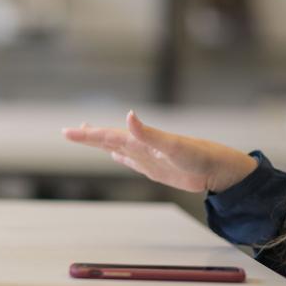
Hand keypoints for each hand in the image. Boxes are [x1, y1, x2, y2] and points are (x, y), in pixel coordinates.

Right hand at [62, 111, 258, 192]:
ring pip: (117, 148)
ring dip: (100, 142)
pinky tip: (114, 154)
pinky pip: (131, 161)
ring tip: (86, 135)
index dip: (87, 134)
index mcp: (141, 140)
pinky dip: (119, 157)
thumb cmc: (198, 156)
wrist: (218, 169)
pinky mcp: (155, 168)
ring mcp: (147, 156)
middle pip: (108, 139)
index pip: (107, 135)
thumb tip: (128, 115)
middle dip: (88, 137)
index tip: (68, 132)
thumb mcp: (172, 145)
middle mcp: (141, 146)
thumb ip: (148, 133)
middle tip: (67, 132)